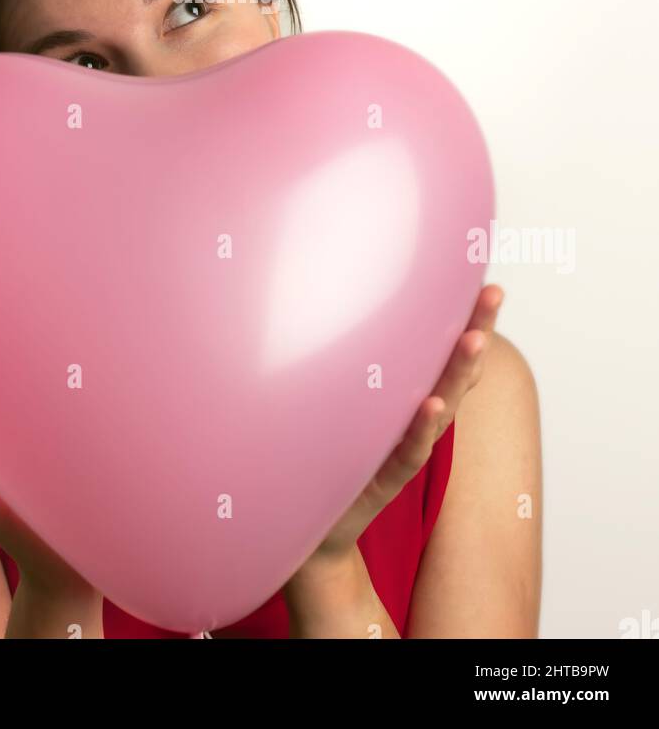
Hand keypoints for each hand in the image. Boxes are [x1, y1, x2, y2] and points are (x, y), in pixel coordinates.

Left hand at [285, 283, 504, 586]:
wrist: (316, 527)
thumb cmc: (335, 456)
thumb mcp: (347, 406)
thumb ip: (357, 368)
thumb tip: (341, 305)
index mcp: (412, 400)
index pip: (446, 355)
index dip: (469, 320)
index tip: (488, 283)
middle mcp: (418, 421)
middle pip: (454, 373)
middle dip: (476, 333)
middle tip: (494, 294)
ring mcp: (405, 449)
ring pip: (440, 408)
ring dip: (457, 374)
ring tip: (474, 340)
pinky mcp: (383, 478)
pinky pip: (407, 451)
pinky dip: (420, 428)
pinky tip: (430, 406)